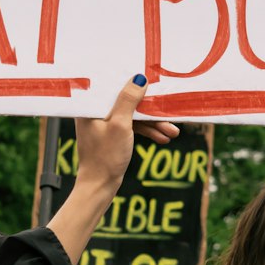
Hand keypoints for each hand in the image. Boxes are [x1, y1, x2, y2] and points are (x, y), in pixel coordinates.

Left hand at [75, 78, 178, 192]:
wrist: (100, 186)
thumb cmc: (105, 156)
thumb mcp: (121, 125)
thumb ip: (128, 100)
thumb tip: (139, 78)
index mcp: (91, 106)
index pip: (114, 85)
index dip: (134, 82)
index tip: (153, 80)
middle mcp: (96, 112)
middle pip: (128, 102)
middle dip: (150, 109)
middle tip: (170, 114)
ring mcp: (105, 124)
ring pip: (133, 116)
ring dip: (153, 123)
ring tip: (173, 132)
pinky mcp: (112, 134)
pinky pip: (132, 127)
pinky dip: (146, 131)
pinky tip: (163, 138)